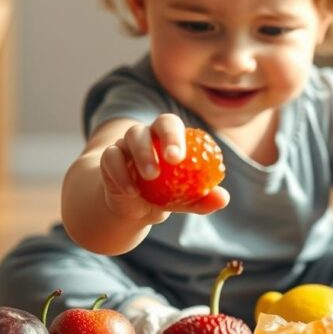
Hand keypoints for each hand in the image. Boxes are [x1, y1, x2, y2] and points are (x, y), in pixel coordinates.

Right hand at [99, 114, 229, 221]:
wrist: (135, 208)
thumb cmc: (167, 195)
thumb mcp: (186, 200)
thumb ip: (203, 198)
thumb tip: (223, 198)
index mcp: (166, 138)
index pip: (171, 125)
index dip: (176, 136)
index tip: (180, 156)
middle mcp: (146, 136)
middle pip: (153, 124)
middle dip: (162, 138)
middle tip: (173, 159)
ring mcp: (125, 145)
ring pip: (131, 137)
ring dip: (143, 154)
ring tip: (151, 176)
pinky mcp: (109, 159)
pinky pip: (111, 158)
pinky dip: (120, 173)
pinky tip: (131, 191)